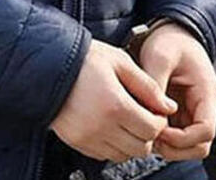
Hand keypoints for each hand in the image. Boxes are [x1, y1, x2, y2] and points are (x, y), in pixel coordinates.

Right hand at [51, 40, 177, 162]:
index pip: (152, 129)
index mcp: (116, 105)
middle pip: (140, 148)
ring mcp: (87, 137)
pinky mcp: (76, 142)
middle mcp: (101, 126)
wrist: (47, 66)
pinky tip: (112, 126)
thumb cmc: (84, 59)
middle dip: (148, 134)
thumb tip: (169, 107)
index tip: (157, 111)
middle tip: (145, 117)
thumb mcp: (121, 62)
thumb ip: (148, 86)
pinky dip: (114, 146)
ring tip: (128, 121)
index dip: (160, 122)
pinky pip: (104, 155)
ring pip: (123, 155)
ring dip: (131, 142)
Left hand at [138, 23, 215, 160]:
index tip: (159, 131)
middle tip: (152, 138)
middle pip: (200, 145)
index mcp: (206, 91)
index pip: (206, 130)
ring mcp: (193, 110)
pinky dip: (163, 138)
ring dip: (169, 146)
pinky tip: (146, 126)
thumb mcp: (160, 56)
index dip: (182, 139)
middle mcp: (203, 104)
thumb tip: (150, 112)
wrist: (172, 32)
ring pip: (189, 145)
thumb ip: (155, 83)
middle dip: (176, 148)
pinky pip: (177, 135)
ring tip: (147, 133)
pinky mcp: (181, 112)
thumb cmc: (170, 41)